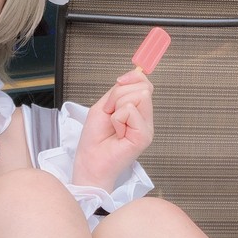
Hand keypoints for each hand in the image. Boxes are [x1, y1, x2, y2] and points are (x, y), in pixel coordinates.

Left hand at [72, 69, 153, 190]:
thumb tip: (134, 74)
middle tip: (110, 113)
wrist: (90, 163)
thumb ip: (119, 91)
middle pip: (142, 87)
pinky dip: (117, 119)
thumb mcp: (104, 106)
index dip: (133, 77)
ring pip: (139, 96)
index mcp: (137, 111)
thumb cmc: (94, 140)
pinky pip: (131, 111)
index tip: (119, 81)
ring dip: (117, 106)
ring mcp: (147, 128)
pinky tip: (117, 132)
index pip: (145, 84)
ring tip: (113, 124)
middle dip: (119, 95)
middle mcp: (145, 119)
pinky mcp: (145, 136)